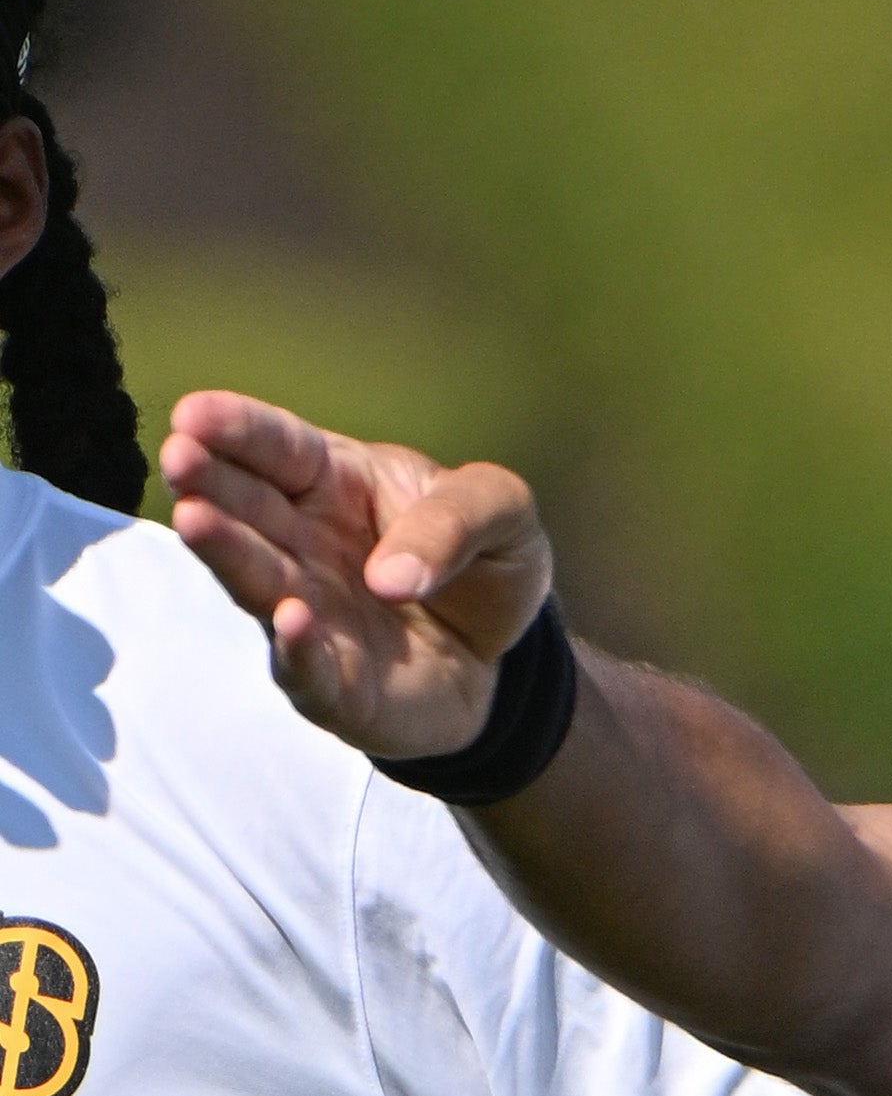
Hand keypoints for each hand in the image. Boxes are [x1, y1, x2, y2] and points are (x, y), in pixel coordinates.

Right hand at [161, 389, 553, 760]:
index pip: (278, 447)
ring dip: (227, 552)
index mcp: (334, 482)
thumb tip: (391, 576)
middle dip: (208, 481)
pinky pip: (304, 668)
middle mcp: (301, 544)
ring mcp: (308, 613)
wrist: (508, 660)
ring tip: (195, 520)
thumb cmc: (482, 566)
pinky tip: (292, 618)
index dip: (236, 428)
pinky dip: (297, 647)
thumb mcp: (501, 513)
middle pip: (246, 507)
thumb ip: (457, 518)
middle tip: (179, 457)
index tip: (192, 413)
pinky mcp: (329, 683)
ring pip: (257, 581)